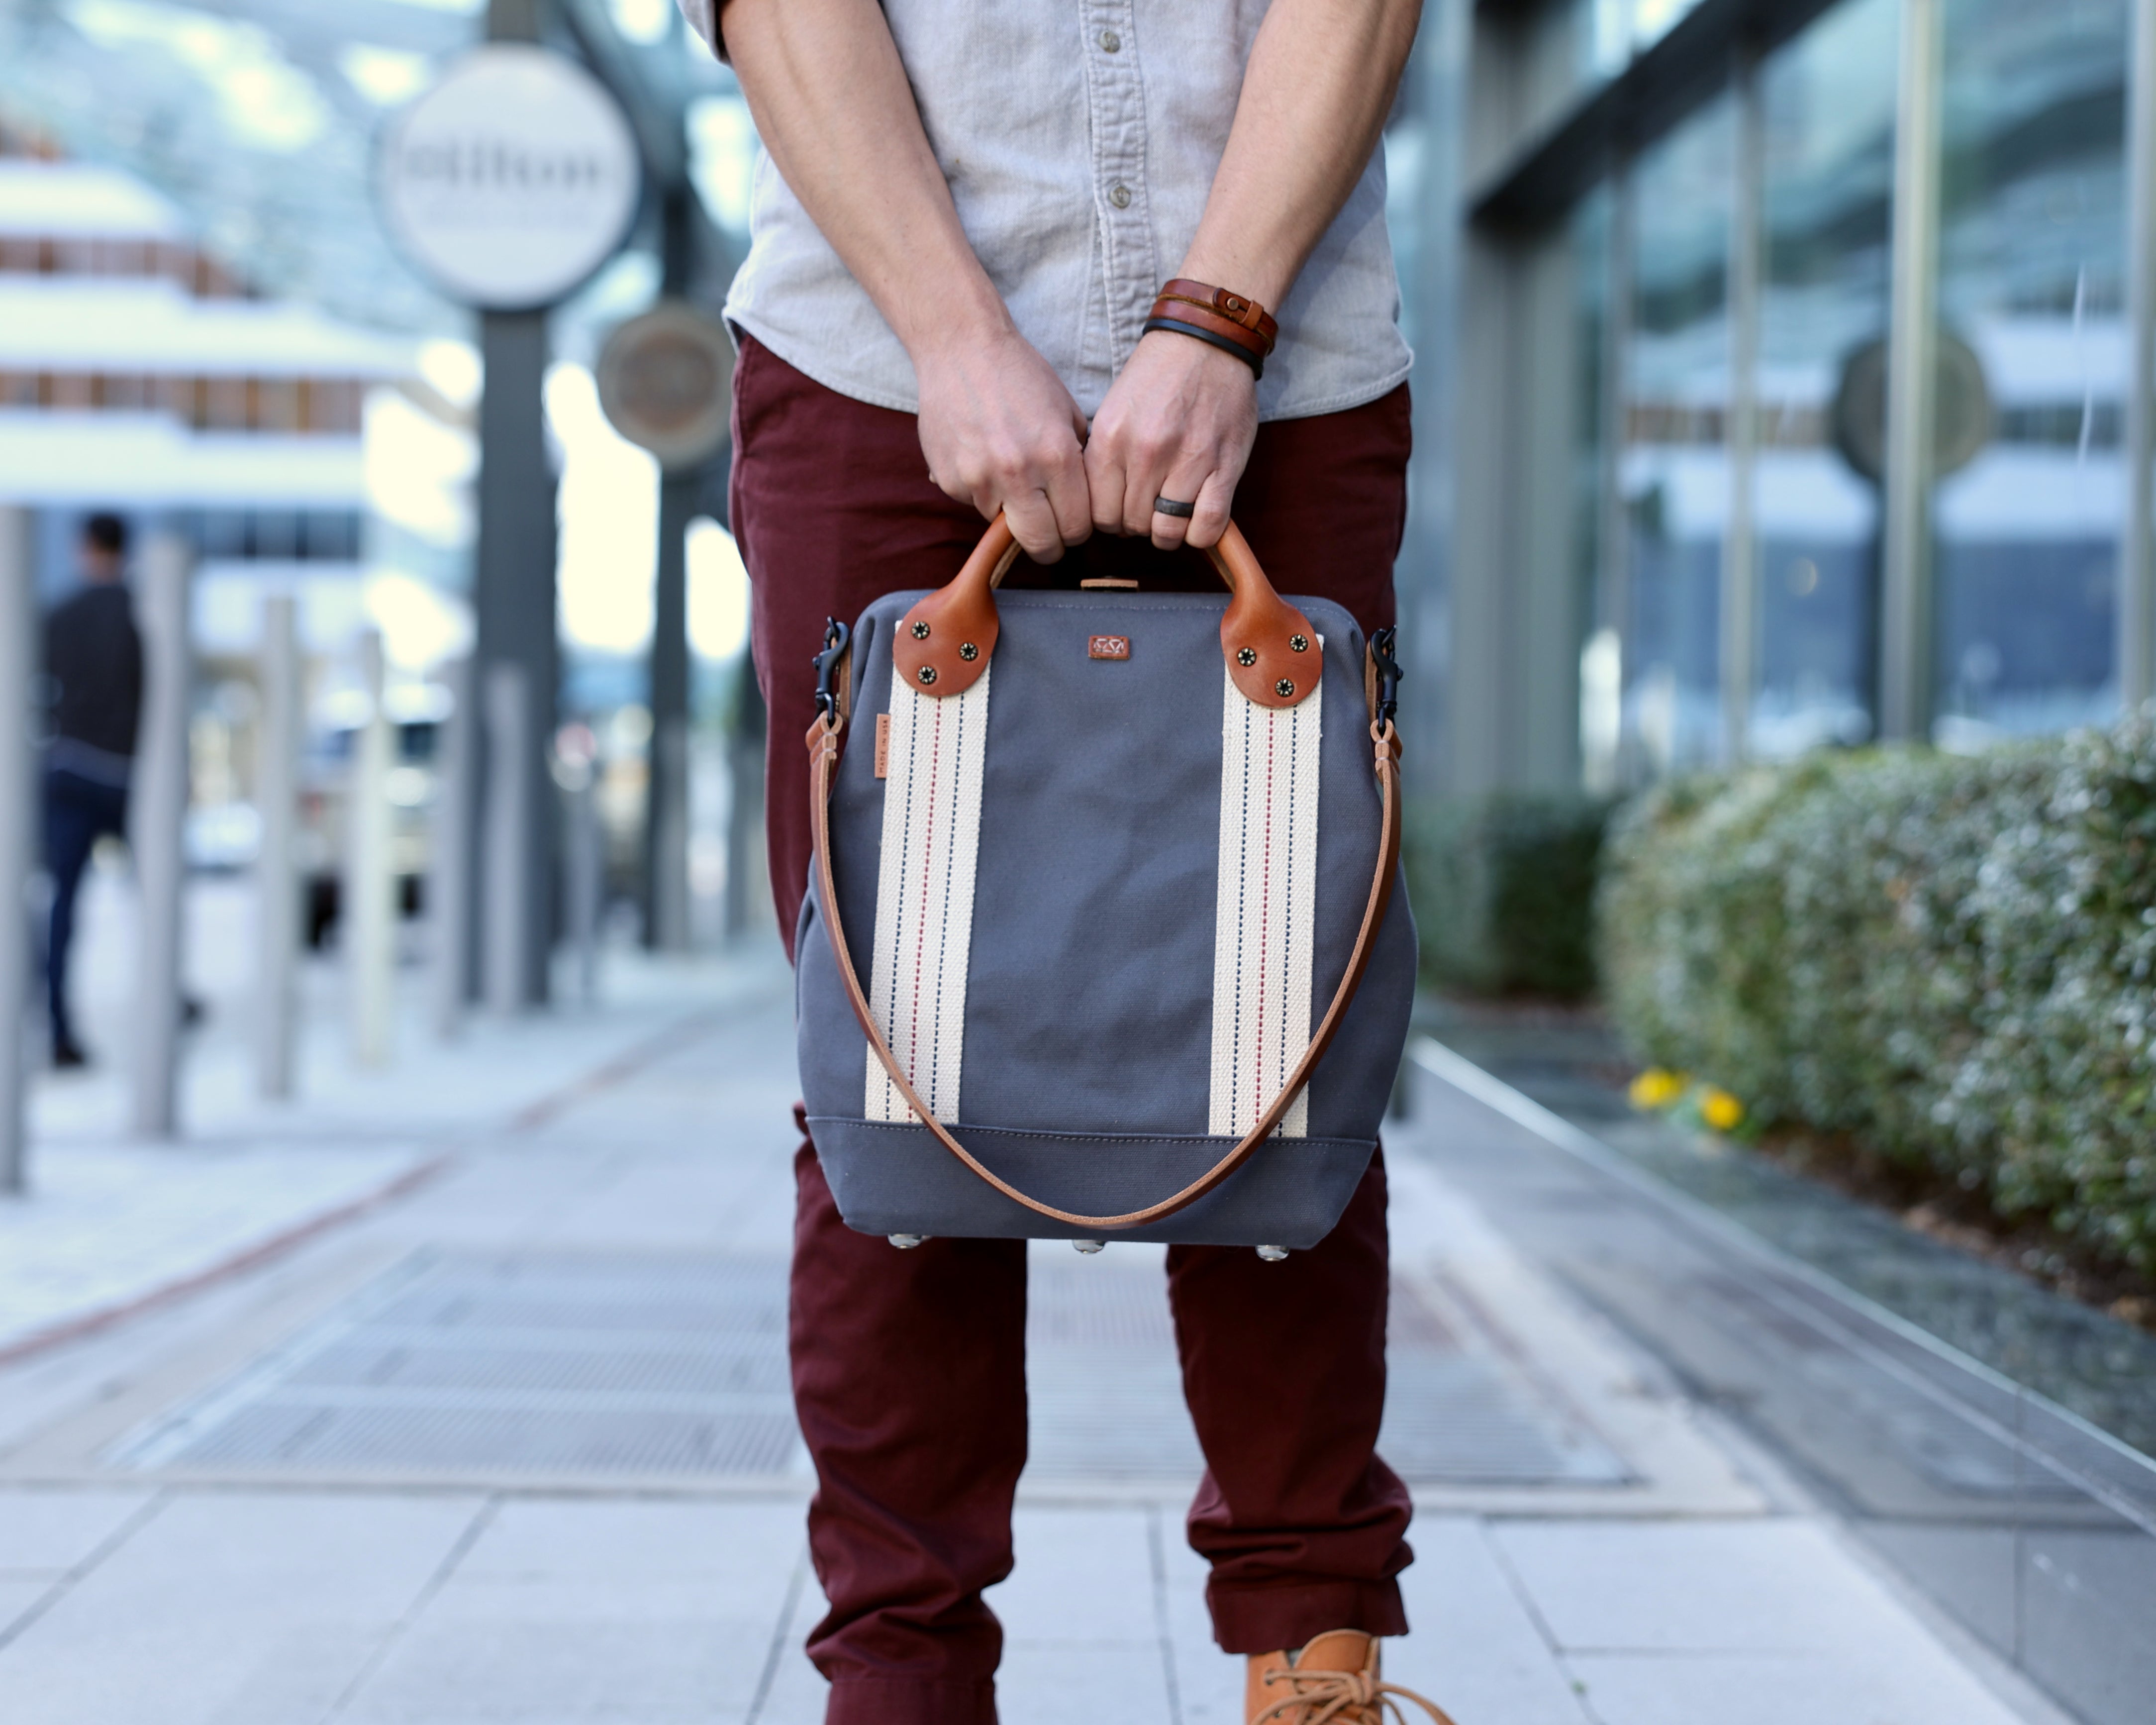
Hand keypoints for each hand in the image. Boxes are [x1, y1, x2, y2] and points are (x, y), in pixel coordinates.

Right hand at [915, 326, 1092, 562]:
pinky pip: (973, 503)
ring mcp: (979, 479)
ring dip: (1009, 510)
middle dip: (1049, 544)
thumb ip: (1077, 461)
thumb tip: (1085, 504)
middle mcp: (1018, 473)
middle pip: (1041, 544)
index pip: (1077, 526)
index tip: (1071, 525)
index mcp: (1056, 455)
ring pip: (1003, 525)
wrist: (961, 347)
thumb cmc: (1020, 375)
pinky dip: (980, 490)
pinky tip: (981, 455)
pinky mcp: (950, 480)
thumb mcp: (1066, 412)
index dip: (1077, 530)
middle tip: (1048, 532)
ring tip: (1007, 471)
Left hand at [1084, 331, 1258, 550]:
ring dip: (1168, 532)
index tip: (1120, 511)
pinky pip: (1206, 526)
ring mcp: (1187, 460)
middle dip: (1137, 525)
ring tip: (1172, 515)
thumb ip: (1104, 458)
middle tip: (1148, 508)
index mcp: (1110, 438)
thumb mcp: (1113, 410)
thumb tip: (1101, 510)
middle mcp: (1145, 452)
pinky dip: (1199, 534)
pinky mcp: (1224, 466)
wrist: (1206, 342)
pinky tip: (1196, 520)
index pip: (1098, 513)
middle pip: (1131, 526)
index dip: (1109, 520)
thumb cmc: (1158, 376)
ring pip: (1166, 531)